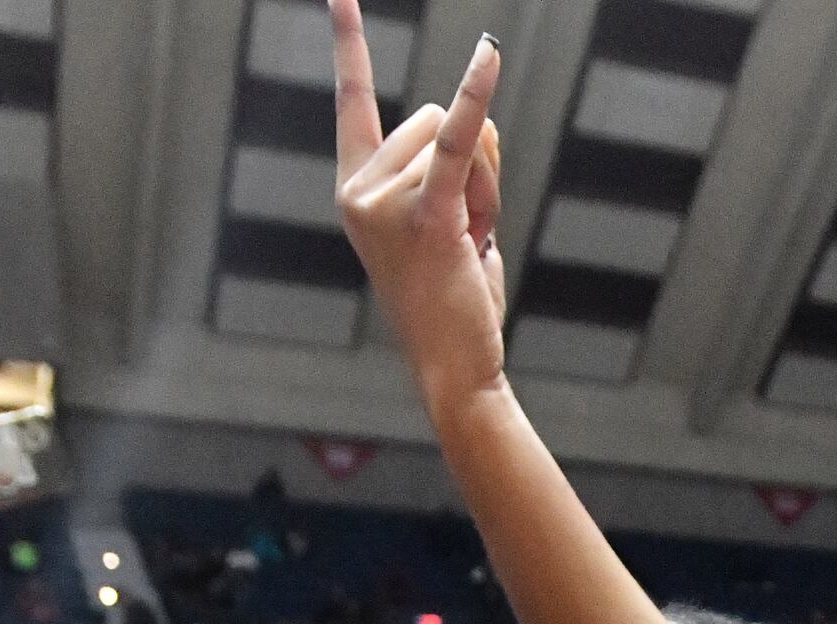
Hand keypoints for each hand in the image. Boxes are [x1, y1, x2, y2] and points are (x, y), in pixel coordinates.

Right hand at [334, 9, 510, 414]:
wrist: (454, 367)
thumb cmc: (452, 300)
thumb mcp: (448, 219)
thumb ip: (457, 164)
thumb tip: (479, 120)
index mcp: (354, 187)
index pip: (351, 99)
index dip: (347, 42)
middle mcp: (358, 189)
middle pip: (435, 118)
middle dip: (472, 165)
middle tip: (463, 231)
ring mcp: (385, 203)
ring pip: (462, 139)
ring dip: (488, 186)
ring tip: (470, 242)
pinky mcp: (426, 215)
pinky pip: (461, 142)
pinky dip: (477, 96)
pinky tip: (488, 54)